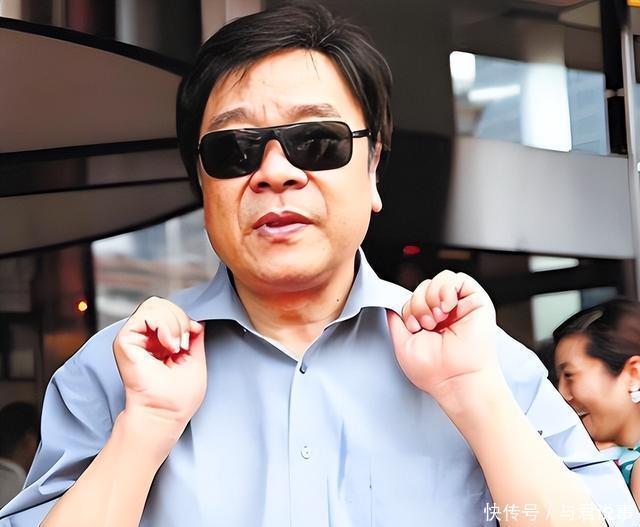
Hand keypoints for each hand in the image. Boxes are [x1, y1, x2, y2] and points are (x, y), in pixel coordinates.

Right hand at [113, 297, 206, 433]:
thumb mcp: (195, 359)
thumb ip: (194, 336)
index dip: (185, 319)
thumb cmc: (178, 398)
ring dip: (173, 322)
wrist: (164, 415)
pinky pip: (144, 314)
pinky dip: (163, 324)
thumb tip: (196, 320)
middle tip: (184, 343)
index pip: (170, 310)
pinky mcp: (124, 341)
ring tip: (176, 346)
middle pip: (162, 304)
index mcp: (159, 341)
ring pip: (154, 305)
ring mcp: (133, 338)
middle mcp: (143, 338)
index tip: (191, 339)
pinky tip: (168, 345)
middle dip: (180, 318)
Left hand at [387, 270, 497, 402]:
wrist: (455, 381)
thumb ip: (396, 320)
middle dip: (418, 303)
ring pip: (440, 279)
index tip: (412, 326)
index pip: (414, 297)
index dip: (409, 307)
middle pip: (424, 287)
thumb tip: (390, 303)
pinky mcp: (477, 301)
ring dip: (431, 296)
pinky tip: (446, 307)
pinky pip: (458, 278)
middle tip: (426, 325)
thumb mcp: (402, 343)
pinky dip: (446, 289)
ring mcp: (461, 306)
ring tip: (437, 318)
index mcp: (430, 321)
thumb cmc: (432, 371)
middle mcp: (446, 313)